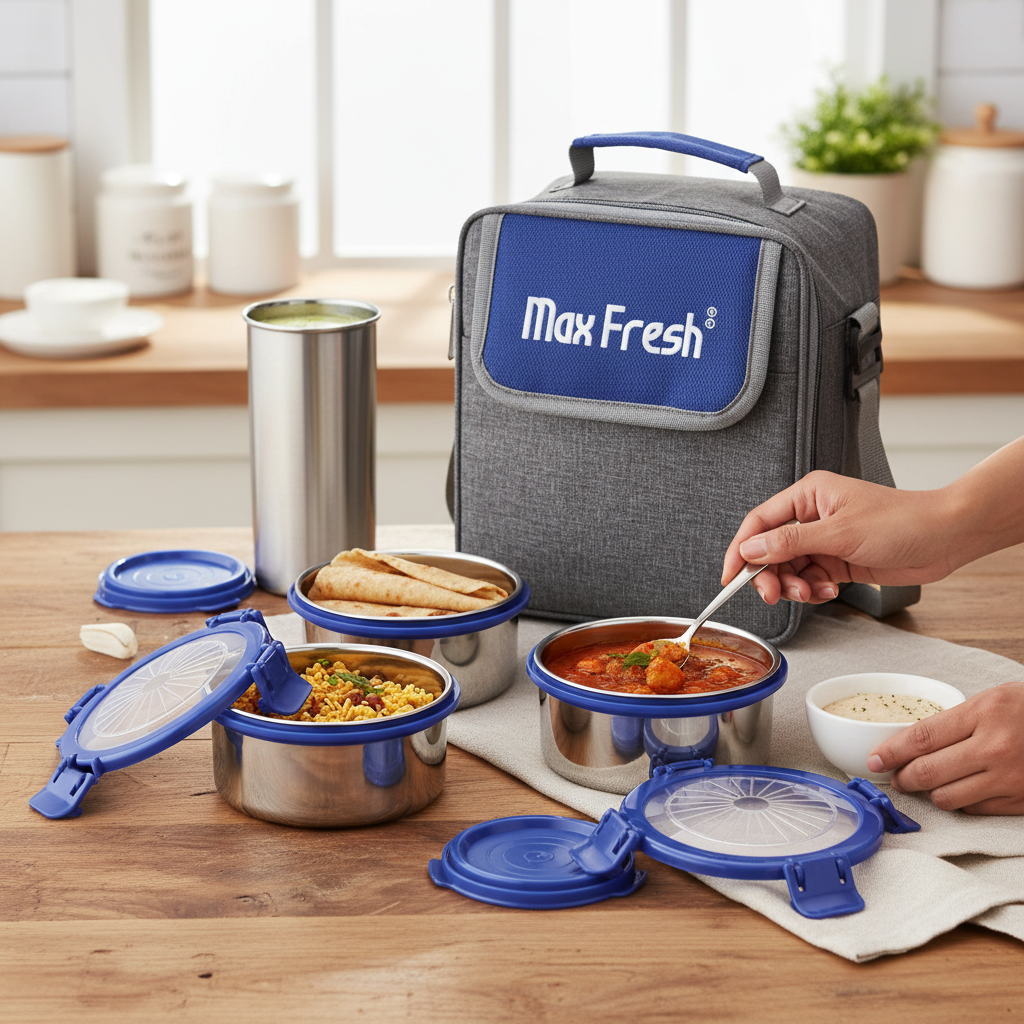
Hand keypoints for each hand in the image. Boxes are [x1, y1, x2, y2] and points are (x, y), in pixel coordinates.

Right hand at [722, 439, 1023, 605]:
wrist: (946, 537)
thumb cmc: (902, 521)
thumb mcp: (840, 532)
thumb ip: (790, 542)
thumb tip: (750, 550)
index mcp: (808, 496)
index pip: (759, 523)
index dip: (740, 550)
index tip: (729, 576)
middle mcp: (812, 516)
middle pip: (771, 550)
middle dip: (770, 575)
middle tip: (775, 595)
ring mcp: (825, 540)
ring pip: (790, 569)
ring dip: (796, 586)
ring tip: (813, 592)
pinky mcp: (838, 560)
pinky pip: (811, 579)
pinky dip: (815, 590)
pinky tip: (830, 590)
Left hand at [866, 682, 1023, 814]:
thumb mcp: (993, 700)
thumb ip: (955, 720)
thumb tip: (911, 742)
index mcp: (984, 713)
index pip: (921, 738)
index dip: (890, 752)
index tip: (874, 759)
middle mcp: (995, 747)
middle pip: (928, 772)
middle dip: (903, 777)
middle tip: (895, 776)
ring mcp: (1010, 778)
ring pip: (947, 797)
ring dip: (930, 792)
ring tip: (927, 783)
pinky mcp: (1021, 802)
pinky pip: (975, 810)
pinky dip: (961, 802)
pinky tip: (961, 789)